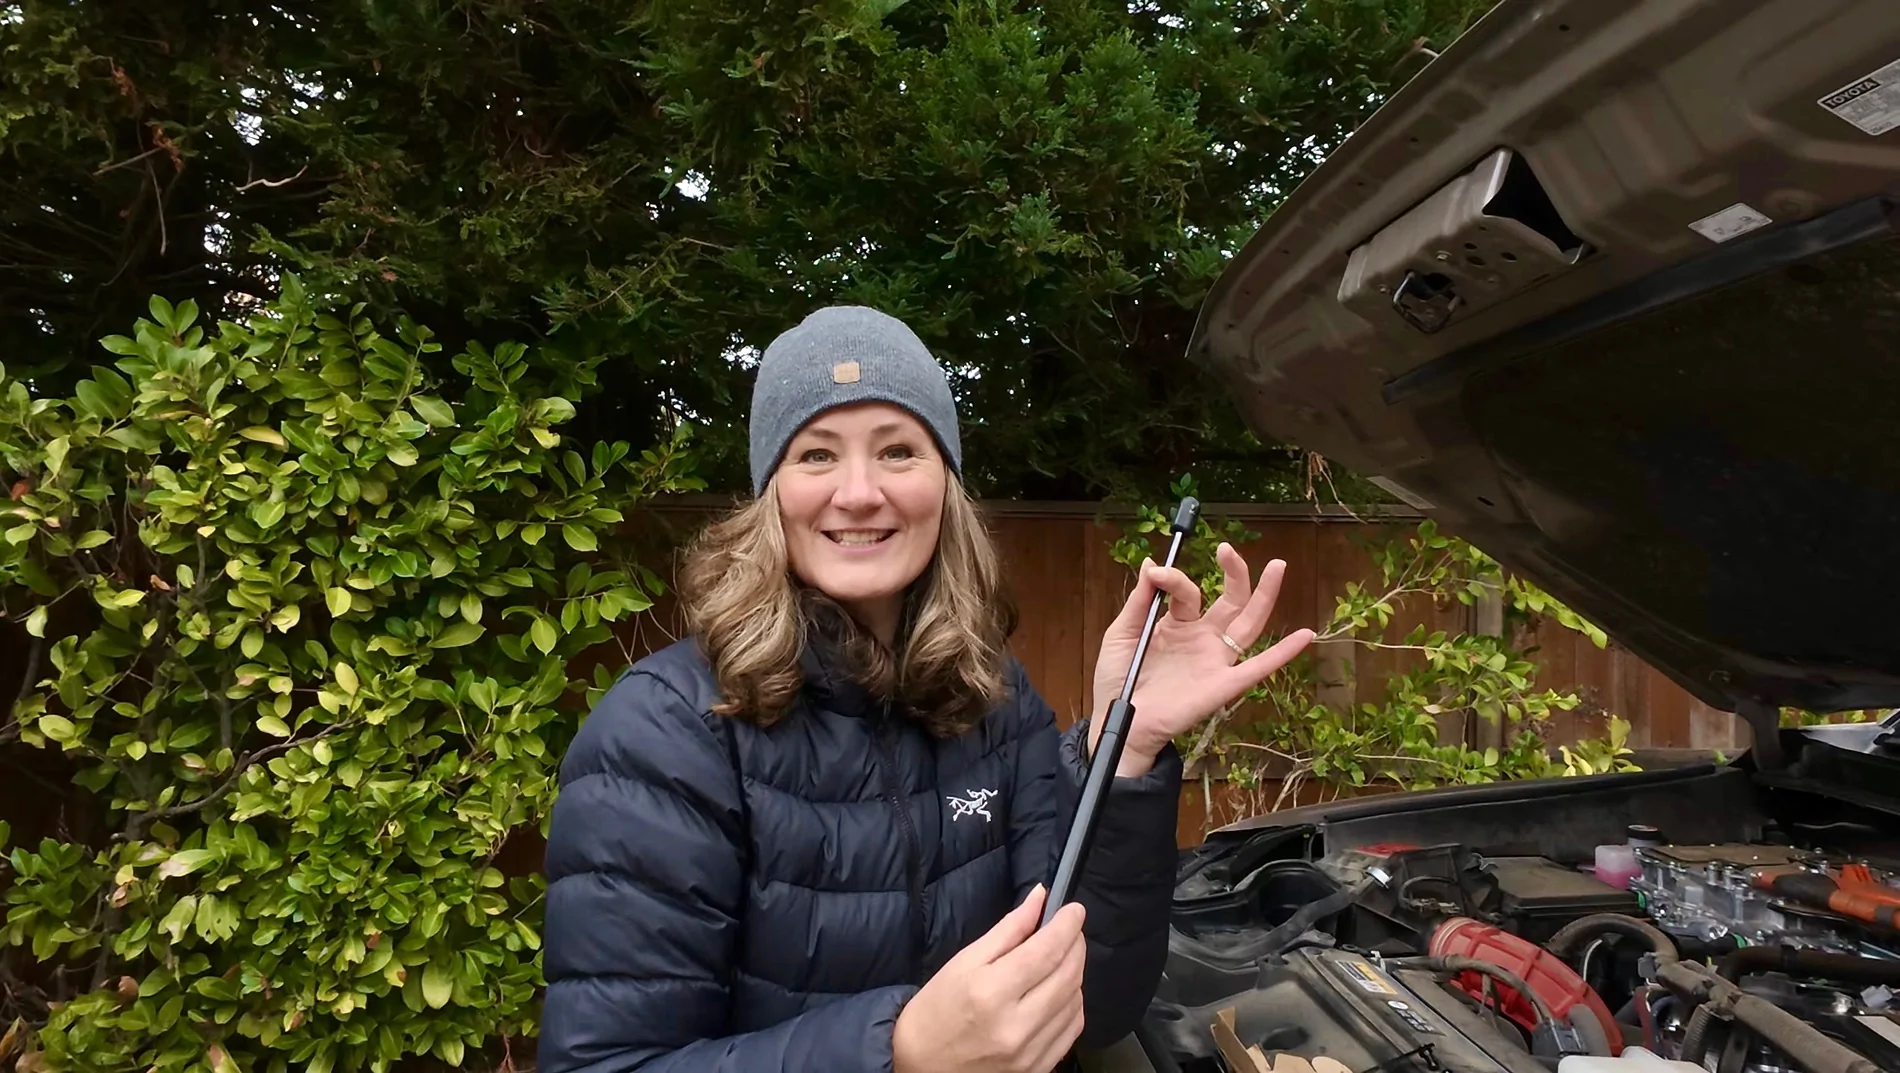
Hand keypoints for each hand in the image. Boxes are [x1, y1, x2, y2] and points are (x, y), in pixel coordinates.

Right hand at [892, 885, 1087, 1072]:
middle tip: (1070, 929)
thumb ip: (1008, 929)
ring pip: (1075, 1001)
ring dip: (1075, 972)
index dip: (1066, 926)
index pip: (1045, 952)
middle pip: (1067, 975)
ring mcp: (1030, 1052)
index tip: (1074, 910)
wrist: (922, 1068)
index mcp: (990, 992)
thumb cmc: (936, 1011)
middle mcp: (1015, 1026)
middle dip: (1075, 944)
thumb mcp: (963, 962)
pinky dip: (1072, 1002)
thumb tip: (1039, 898)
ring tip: (1060, 959)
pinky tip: (1059, 991)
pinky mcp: (1038, 1069)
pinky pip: (1072, 1028)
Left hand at [1089, 544, 1314, 775]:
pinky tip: (1305, 635)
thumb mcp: (1123, 633)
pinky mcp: (1222, 685)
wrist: (1119, 722)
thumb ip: (1140, 601)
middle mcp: (1202, 638)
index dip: (1175, 579)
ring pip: (1248, 624)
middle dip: (1234, 572)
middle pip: (1230, 600)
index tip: (1158, 573)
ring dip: (1264, 595)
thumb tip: (1153, 563)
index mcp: (1177, 625)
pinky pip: (1258, 668)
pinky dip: (1283, 653)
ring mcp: (1215, 661)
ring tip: (1277, 565)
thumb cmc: (1118, 680)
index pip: (1187, 592)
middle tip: (1227, 548)